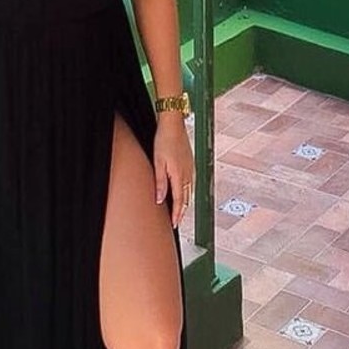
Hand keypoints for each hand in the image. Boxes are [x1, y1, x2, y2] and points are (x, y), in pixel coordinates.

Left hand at [153, 114, 194, 228]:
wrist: (174, 124)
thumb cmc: (164, 140)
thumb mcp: (158, 162)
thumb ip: (160, 182)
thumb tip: (160, 200)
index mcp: (180, 175)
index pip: (180, 201)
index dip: (177, 214)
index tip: (174, 224)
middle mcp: (188, 174)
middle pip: (187, 198)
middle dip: (182, 211)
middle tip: (177, 222)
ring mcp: (191, 168)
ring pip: (190, 191)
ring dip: (185, 202)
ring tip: (180, 211)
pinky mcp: (191, 163)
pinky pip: (191, 183)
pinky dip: (188, 192)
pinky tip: (184, 192)